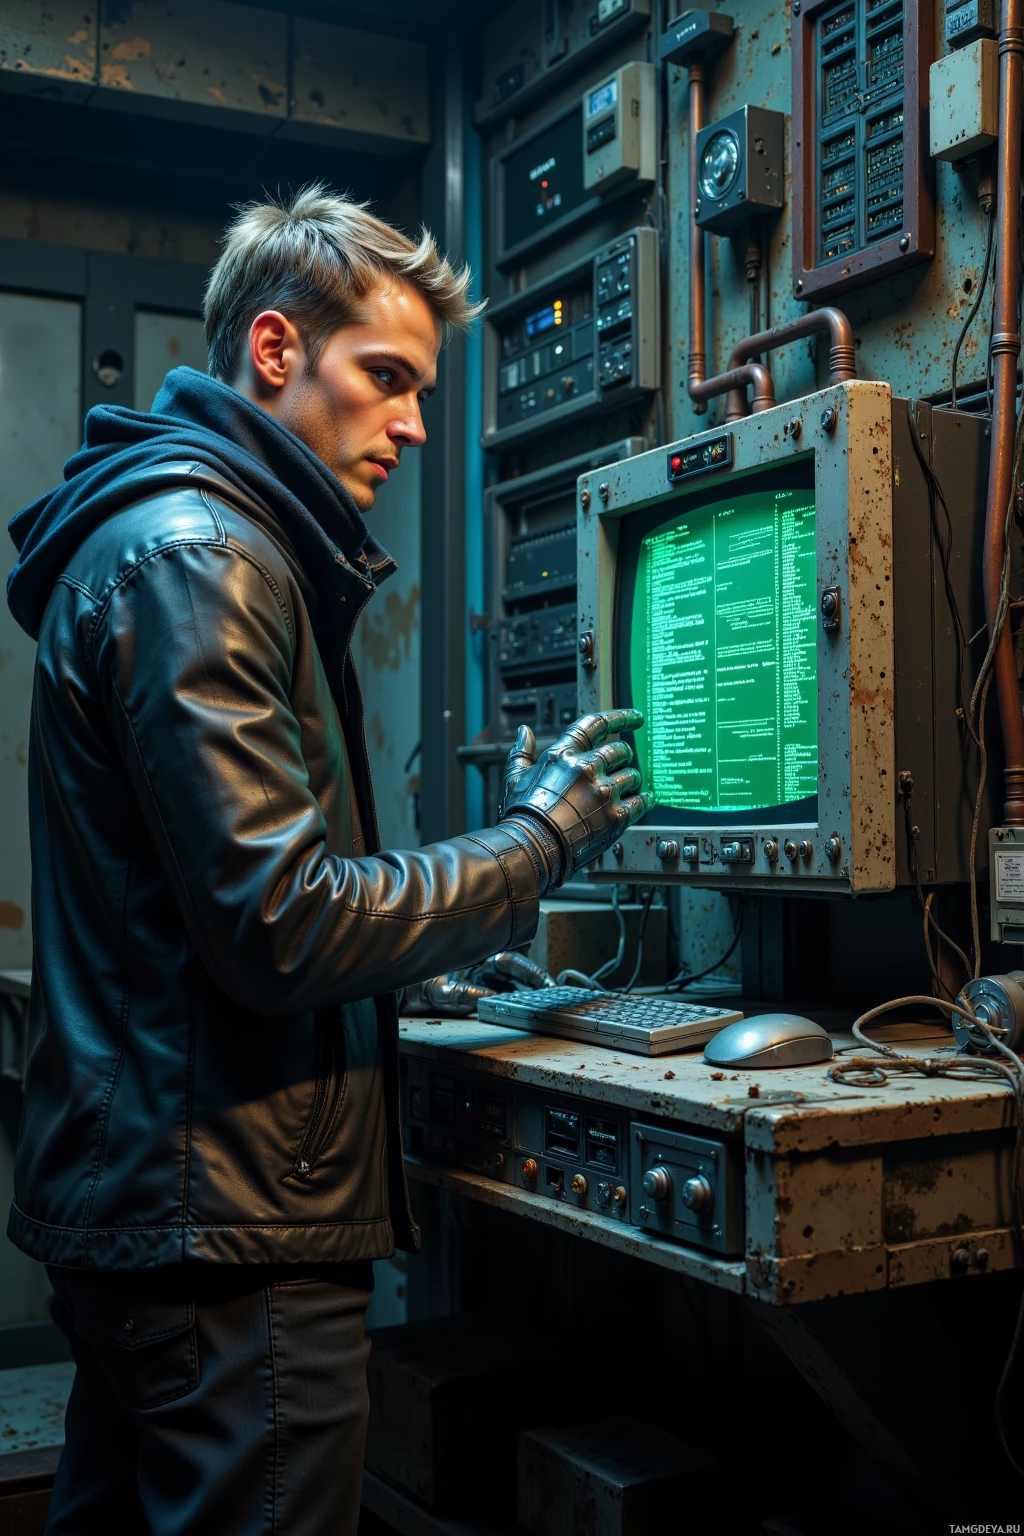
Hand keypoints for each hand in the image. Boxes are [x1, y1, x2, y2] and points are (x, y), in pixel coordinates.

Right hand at [498, 709, 651, 890]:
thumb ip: (522, 752)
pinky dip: (645, 801)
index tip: (635, 718)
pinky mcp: (616, 816)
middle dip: (624, 756)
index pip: (596, 724)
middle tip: (624, 762)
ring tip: (626, 788)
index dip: (620, 718)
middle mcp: (586, 768)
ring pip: (633, 775)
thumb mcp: (515, 777)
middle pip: (620, 750)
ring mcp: (603, 792)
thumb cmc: (522, 816)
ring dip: (631, 781)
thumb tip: (525, 732)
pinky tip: (644, 801)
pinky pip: (642, 801)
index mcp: (563, 755)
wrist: (532, 849)